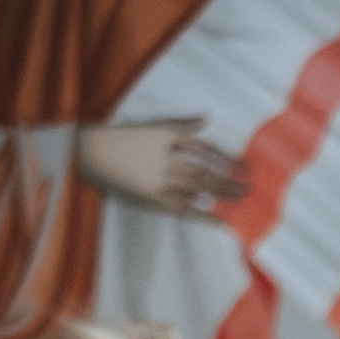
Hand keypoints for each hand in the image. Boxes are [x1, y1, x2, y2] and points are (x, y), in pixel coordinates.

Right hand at [78, 118, 243, 216]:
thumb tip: (206, 117)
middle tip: (251, 189)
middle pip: (204, 171)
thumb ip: (180, 122)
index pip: (204, 149)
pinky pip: (182, 208)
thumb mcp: (151, 125)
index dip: (226, 158)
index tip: (246, 166)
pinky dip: (202, 215)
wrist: (88, 152)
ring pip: (197, 188)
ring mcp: (159, 180)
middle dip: (229, 180)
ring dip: (220, 195)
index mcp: (167, 139)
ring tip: (241, 201)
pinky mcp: (151, 198)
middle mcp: (166, 160)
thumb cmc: (121, 137)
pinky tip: (220, 221)